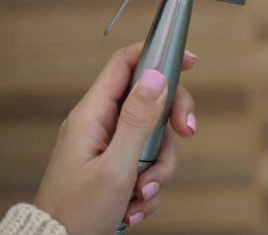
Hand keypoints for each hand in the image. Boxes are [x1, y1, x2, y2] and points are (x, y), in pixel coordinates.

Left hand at [34, 43, 198, 233]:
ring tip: (140, 194)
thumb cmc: (77, 212)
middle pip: (151, 103)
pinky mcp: (117, 168)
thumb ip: (138, 120)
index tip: (189, 62)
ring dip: (159, 169)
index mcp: (92, 115)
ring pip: (155, 140)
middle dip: (172, 123)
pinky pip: (148, 165)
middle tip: (187, 133)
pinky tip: (133, 206)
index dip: (157, 55)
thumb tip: (156, 76)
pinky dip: (149, 187)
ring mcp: (109, 147)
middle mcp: (101, 125)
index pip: (125, 65)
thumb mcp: (116, 166)